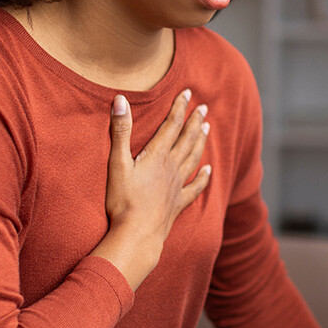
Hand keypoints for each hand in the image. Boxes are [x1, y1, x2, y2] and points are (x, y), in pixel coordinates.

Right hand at [91, 89, 210, 288]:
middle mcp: (171, 168)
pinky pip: (194, 187)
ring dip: (201, 142)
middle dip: (195, 121)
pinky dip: (203, 178)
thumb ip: (121, 131)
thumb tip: (120, 100)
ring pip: (193, 158)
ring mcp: (176, 186)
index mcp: (157, 156)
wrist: (137, 234)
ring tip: (207, 128)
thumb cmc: (123, 201)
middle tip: (204, 107)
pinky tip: (210, 171)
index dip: (179, 107)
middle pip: (187, 139)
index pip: (171, 125)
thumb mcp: (117, 163)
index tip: (187, 92)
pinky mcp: (177, 203)